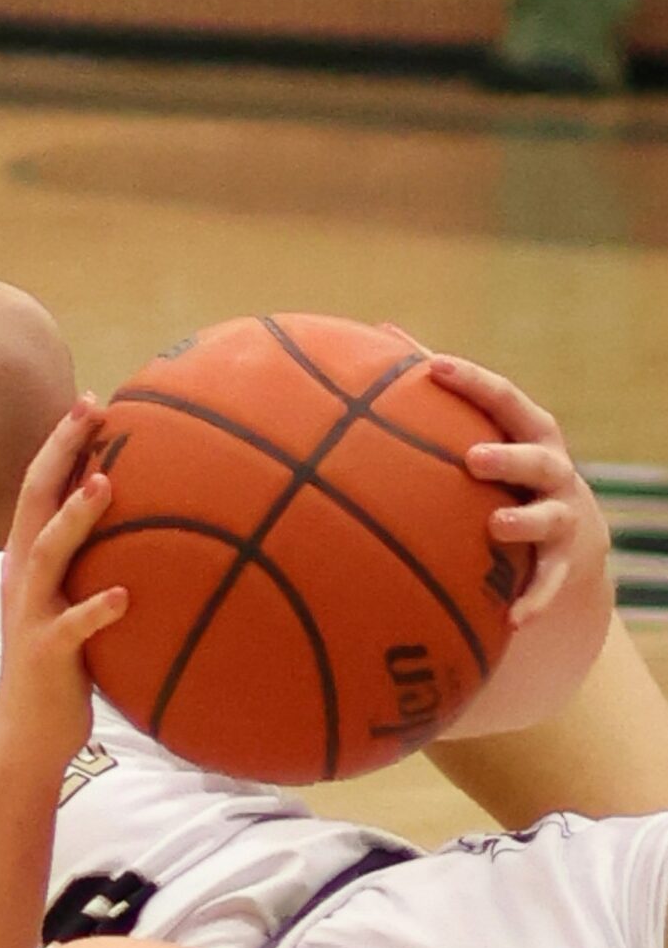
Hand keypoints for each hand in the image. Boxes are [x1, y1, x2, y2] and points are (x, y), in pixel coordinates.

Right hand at [0, 395, 128, 763]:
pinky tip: (125, 596)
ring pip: (45, 555)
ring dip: (73, 520)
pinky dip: (95, 609)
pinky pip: (71, 628)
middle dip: (59, 452)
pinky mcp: (47, 654)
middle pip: (33, 501)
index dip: (59, 444)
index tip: (90, 402)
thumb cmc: (62, 667)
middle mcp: (23, 579)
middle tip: (90, 411)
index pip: (38, 489)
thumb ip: (94, 568)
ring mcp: (32, 615)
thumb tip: (150, 535)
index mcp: (28, 563)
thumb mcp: (73, 606)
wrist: (25, 734)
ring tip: (103, 485)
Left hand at [427, 353, 608, 629]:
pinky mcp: (562, 564)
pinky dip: (534, 599)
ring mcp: (561, 516)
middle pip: (538, 455)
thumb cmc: (504, 467)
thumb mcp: (480, 425)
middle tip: (472, 458)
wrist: (568, 538)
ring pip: (550, 516)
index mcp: (526, 431)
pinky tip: (512, 619)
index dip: (471, 382)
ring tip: (496, 524)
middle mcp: (551, 470)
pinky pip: (549, 583)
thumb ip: (437, 385)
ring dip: (525, 520)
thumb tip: (379, 329)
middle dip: (509, 455)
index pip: (503, 398)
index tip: (433, 368)